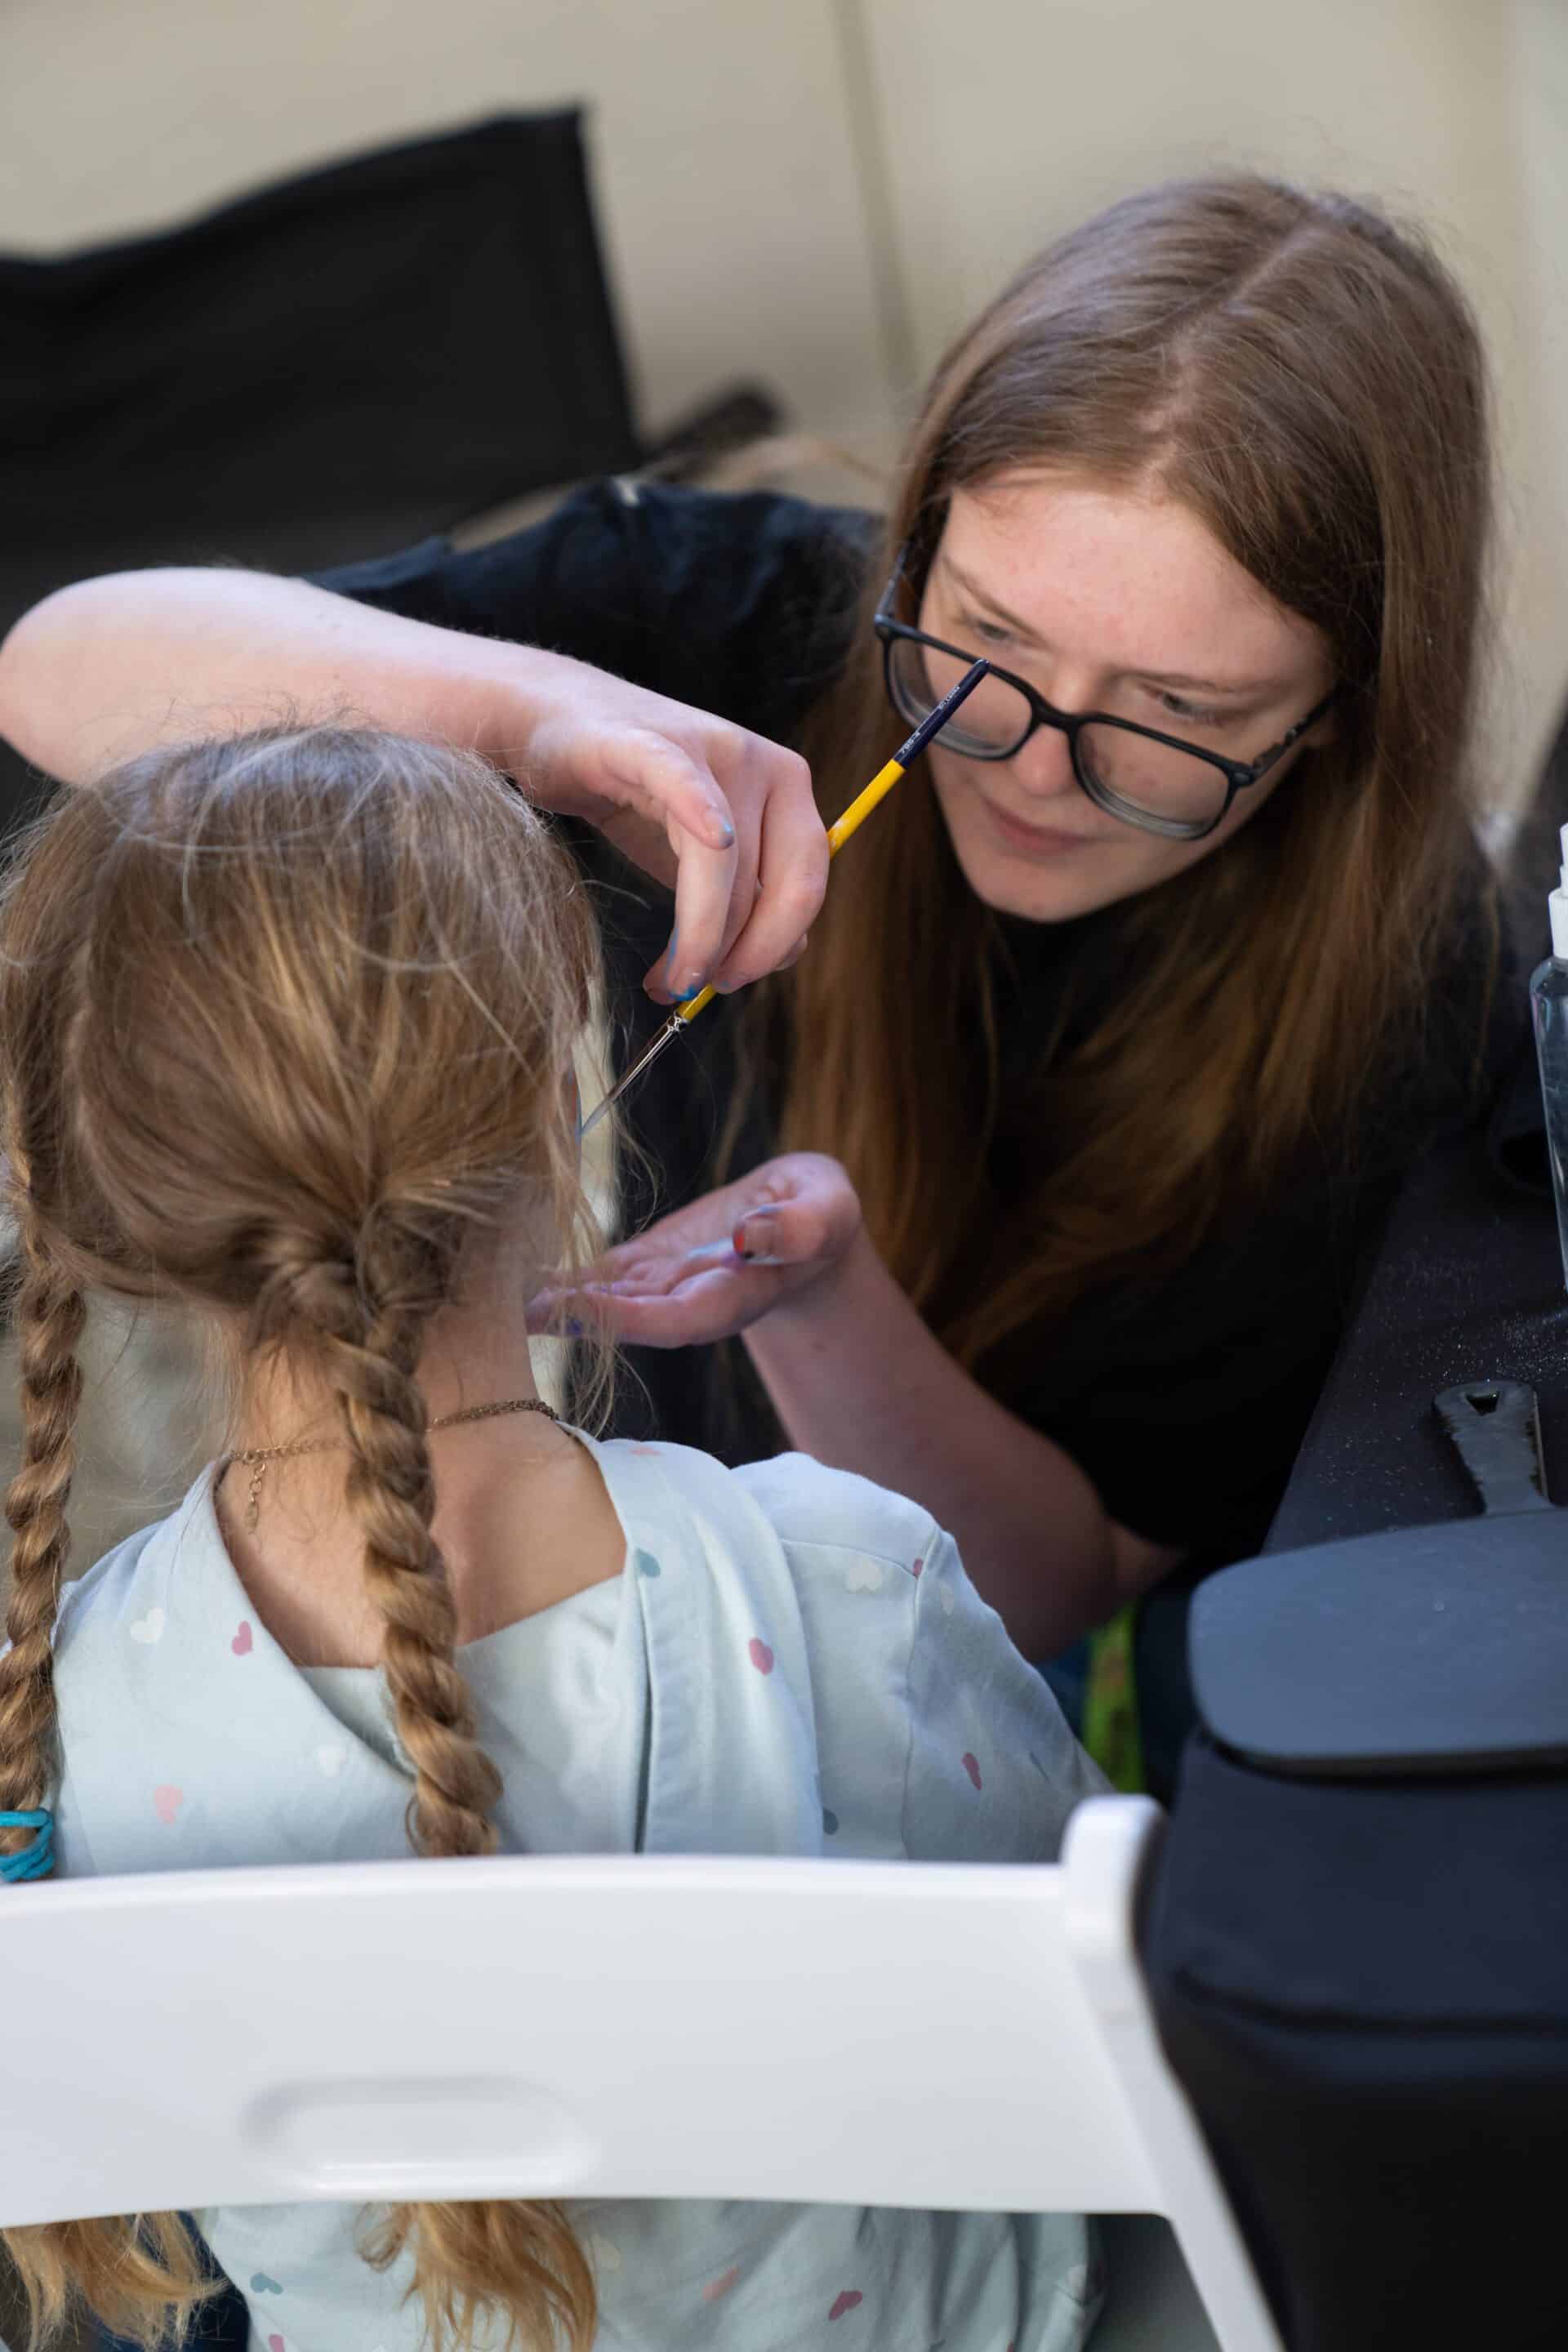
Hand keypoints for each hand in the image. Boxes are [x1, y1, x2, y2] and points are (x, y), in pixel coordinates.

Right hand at [518, 657, 827, 1002]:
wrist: (557, 724)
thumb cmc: (635, 793)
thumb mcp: (700, 856)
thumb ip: (744, 898)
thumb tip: (781, 957)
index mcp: (788, 791)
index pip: (806, 885)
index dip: (773, 947)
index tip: (727, 984)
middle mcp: (762, 764)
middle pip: (772, 881)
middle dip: (739, 952)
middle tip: (694, 988)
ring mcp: (709, 747)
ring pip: (723, 861)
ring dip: (696, 935)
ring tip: (666, 978)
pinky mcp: (649, 742)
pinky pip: (684, 783)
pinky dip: (701, 813)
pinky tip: (709, 841)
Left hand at [528, 1153, 861, 1348]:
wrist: (806, 1223)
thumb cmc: (822, 1214)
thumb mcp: (827, 1210)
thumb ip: (799, 1226)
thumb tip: (749, 1236)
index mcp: (730, 1299)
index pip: (671, 1321)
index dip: (623, 1317)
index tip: (573, 1307)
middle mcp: (685, 1304)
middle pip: (618, 1320)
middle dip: (560, 1316)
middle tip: (498, 1306)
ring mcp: (659, 1287)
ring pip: (596, 1299)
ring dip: (542, 1298)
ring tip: (483, 1287)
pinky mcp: (643, 1265)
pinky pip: (593, 1274)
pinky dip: (552, 1272)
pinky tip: (503, 1266)